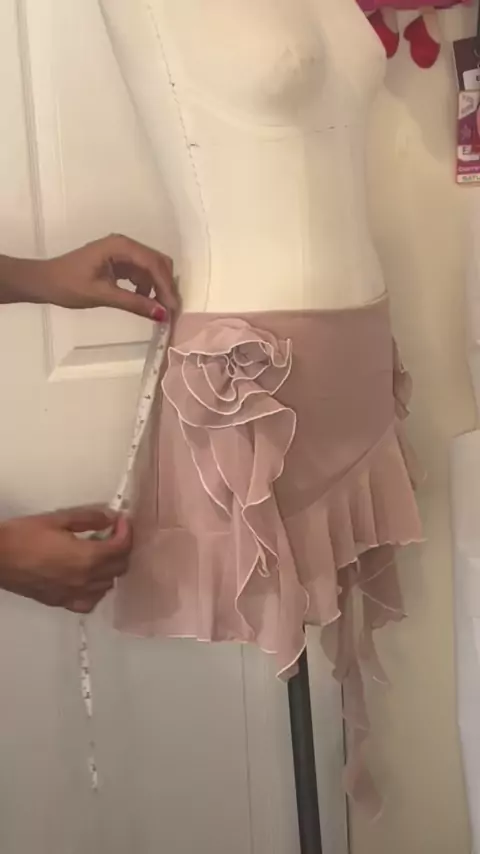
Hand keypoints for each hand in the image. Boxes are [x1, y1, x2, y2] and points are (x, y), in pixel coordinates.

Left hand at [0, 234, 177, 318]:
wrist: (44, 282)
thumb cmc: (68, 285)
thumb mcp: (102, 295)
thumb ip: (133, 303)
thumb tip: (162, 314)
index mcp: (120, 246)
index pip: (153, 264)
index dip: (166, 286)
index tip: (173, 308)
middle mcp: (124, 245)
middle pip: (157, 262)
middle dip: (166, 286)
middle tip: (170, 311)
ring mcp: (122, 253)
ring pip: (151, 268)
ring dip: (158, 288)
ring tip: (159, 311)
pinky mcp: (119, 263)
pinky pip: (141, 274)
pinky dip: (147, 288)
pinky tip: (144, 303)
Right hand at [0, 506, 130, 613]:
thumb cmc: (25, 535)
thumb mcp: (58, 519)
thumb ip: (89, 519)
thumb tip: (111, 518)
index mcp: (87, 558)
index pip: (122, 548)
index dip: (126, 532)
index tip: (121, 521)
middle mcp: (86, 581)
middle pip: (119, 568)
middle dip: (121, 549)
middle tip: (112, 534)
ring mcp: (74, 595)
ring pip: (107, 586)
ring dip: (110, 569)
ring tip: (100, 553)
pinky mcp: (62, 602)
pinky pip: (90, 602)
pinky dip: (96, 591)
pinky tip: (88, 578)